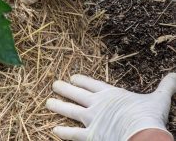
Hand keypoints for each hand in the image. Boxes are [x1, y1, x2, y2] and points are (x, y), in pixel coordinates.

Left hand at [46, 73, 175, 140]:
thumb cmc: (148, 116)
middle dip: (65, 89)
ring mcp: (91, 120)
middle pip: (76, 94)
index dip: (81, 80)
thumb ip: (166, 86)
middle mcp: (96, 105)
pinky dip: (63, 133)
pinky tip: (54, 130)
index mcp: (110, 94)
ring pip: (70, 111)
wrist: (142, 134)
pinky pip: (73, 134)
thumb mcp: (159, 98)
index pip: (91, 84)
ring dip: (58, 107)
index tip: (72, 77)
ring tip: (47, 103)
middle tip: (54, 85)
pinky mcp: (90, 136)